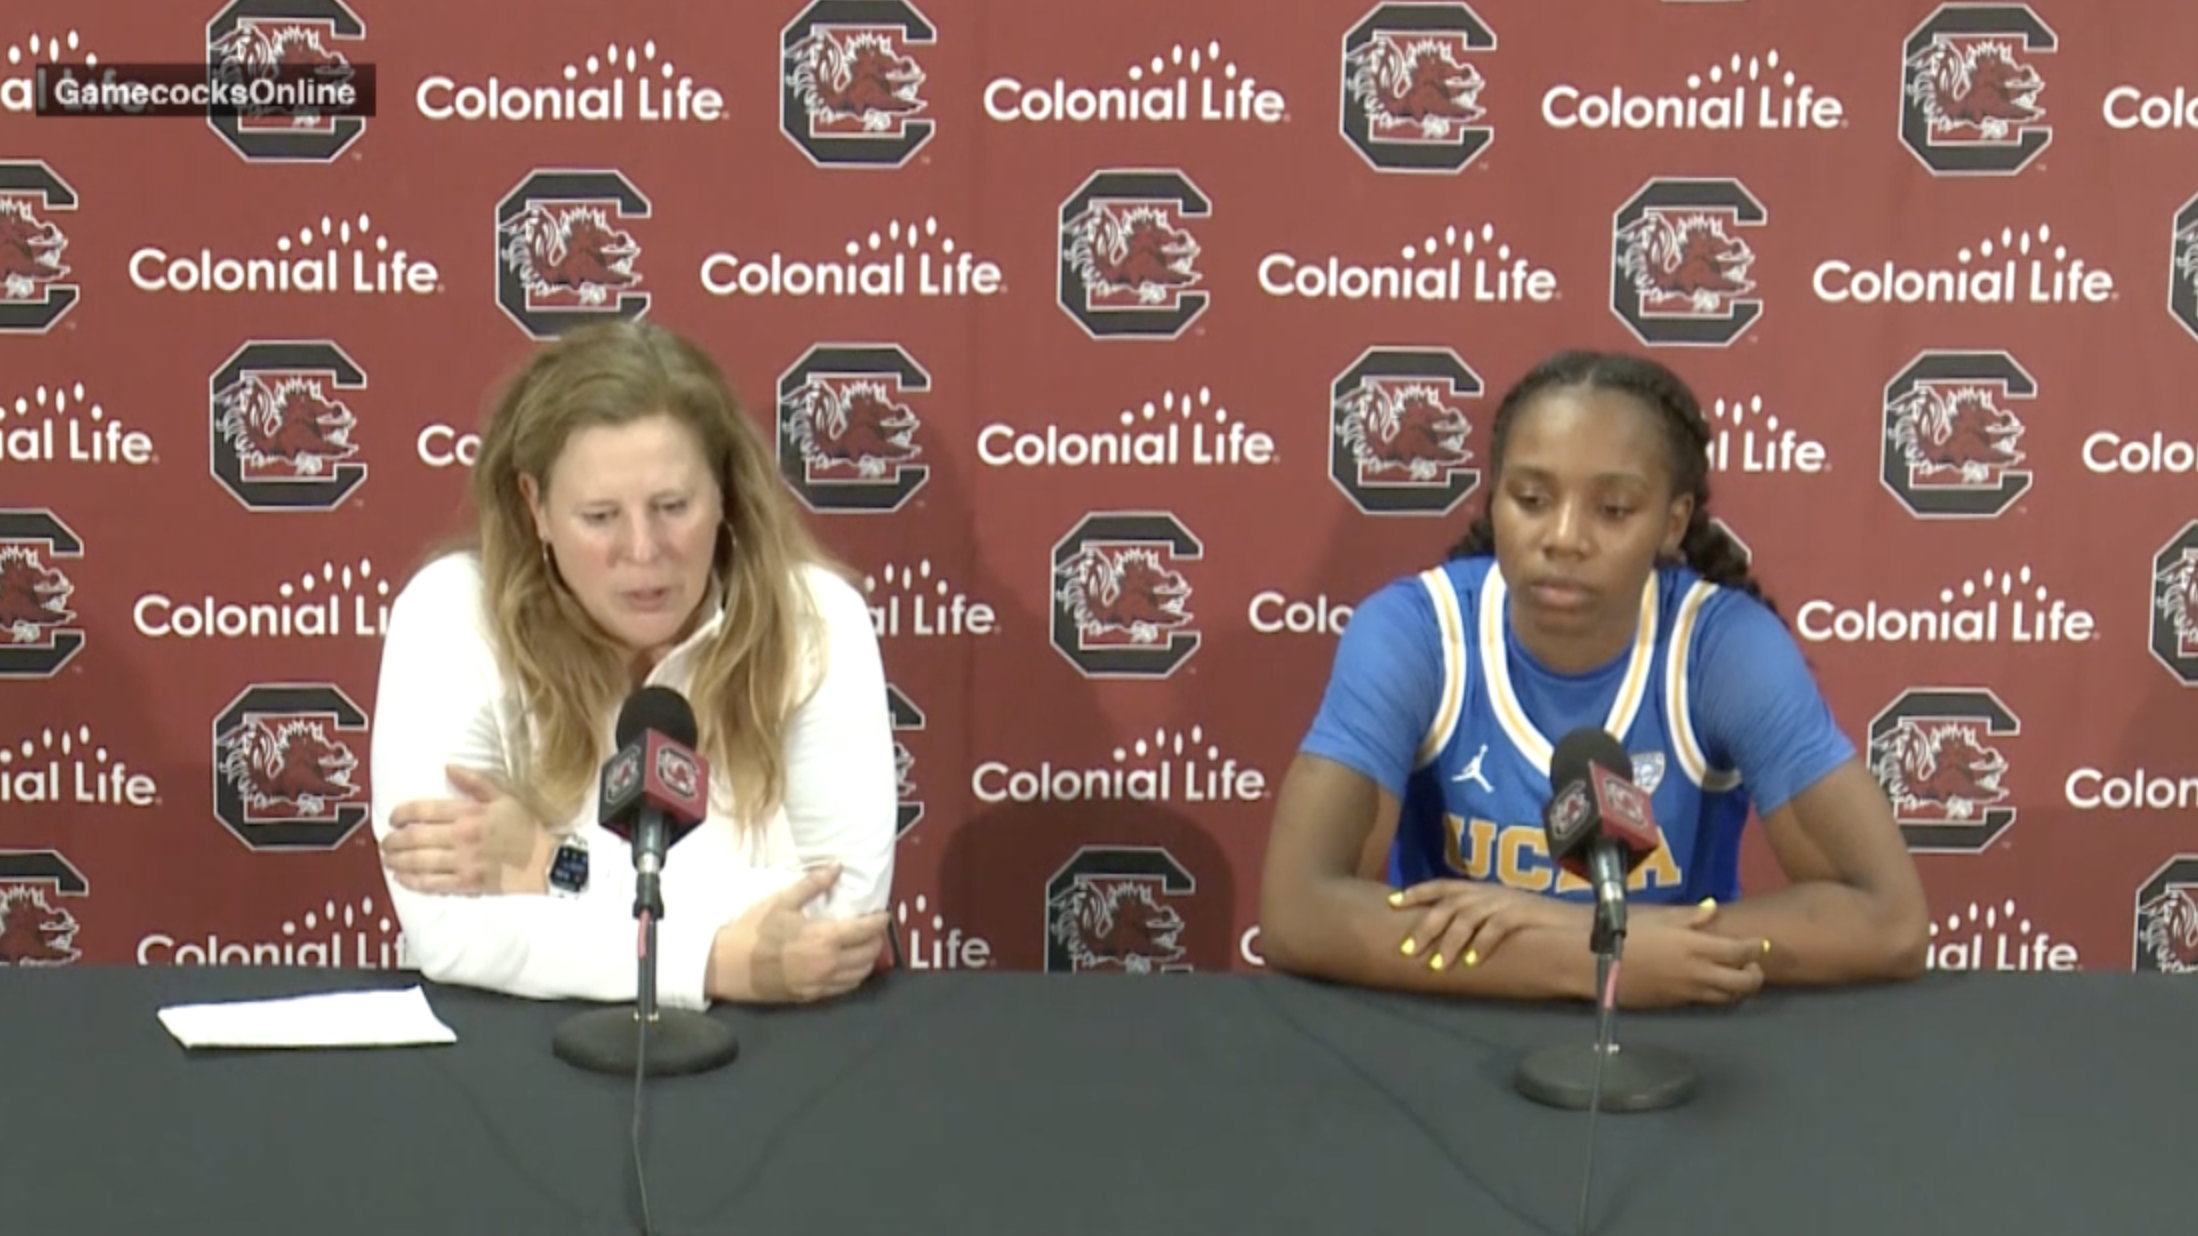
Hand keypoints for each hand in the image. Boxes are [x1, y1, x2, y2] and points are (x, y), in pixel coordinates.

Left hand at [380, 765, 547, 895]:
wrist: (545, 863)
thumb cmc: (525, 829)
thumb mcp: (504, 797)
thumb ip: (475, 781)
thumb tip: (448, 767)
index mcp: (469, 813)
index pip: (424, 810)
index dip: (401, 813)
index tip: (393, 817)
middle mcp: (461, 837)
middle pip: (414, 838)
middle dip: (392, 840)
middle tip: (384, 842)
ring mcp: (462, 862)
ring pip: (418, 861)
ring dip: (396, 861)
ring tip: (387, 859)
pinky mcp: (466, 884)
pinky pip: (431, 884)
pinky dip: (412, 882)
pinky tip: (402, 878)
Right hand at [719, 863, 890, 1003]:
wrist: (729, 965)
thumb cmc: (754, 931)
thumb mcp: (782, 901)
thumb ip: (813, 884)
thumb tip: (836, 867)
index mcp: (825, 938)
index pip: (865, 930)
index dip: (879, 922)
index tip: (883, 914)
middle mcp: (829, 963)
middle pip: (868, 954)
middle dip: (876, 940)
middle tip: (873, 929)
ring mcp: (821, 982)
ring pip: (859, 974)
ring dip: (867, 960)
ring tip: (864, 947)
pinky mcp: (811, 995)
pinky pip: (844, 988)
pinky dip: (853, 977)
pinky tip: (848, 967)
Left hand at [1388, 879, 1583, 971]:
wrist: (1577, 926)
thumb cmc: (1535, 927)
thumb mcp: (1499, 917)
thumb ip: (1475, 921)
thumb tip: (1442, 938)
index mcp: (1481, 890)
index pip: (1442, 885)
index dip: (1416, 891)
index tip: (1391, 902)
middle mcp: (1489, 892)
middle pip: (1448, 903)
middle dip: (1425, 925)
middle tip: (1408, 950)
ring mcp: (1506, 901)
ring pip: (1468, 916)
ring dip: (1449, 941)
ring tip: (1438, 965)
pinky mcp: (1524, 914)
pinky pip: (1497, 927)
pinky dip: (1482, 945)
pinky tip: (1473, 963)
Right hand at [1616, 899, 1768, 1007]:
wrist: (1596, 962)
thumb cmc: (1627, 932)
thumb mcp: (1660, 916)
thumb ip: (1691, 916)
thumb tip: (1713, 909)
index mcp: (1696, 947)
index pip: (1741, 952)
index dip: (1755, 948)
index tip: (1759, 944)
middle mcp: (1698, 973)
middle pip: (1743, 982)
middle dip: (1755, 974)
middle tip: (1751, 964)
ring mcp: (1687, 992)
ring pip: (1727, 997)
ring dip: (1738, 987)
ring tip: (1733, 975)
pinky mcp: (1674, 1004)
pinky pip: (1705, 1001)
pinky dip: (1715, 993)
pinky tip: (1707, 982)